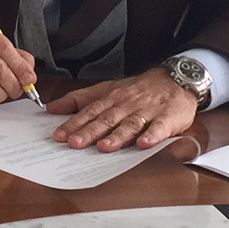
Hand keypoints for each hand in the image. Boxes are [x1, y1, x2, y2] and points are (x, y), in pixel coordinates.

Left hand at [47, 67, 197, 150]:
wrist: (175, 80)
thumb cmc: (138, 90)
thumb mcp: (107, 89)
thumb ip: (80, 99)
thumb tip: (53, 108)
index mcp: (112, 98)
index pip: (90, 111)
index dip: (74, 123)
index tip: (59, 135)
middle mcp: (127, 104)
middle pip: (107, 119)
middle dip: (90, 131)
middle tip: (75, 144)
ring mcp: (147, 111)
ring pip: (130, 124)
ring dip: (117, 136)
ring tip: (104, 147)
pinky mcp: (167, 118)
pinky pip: (159, 128)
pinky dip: (152, 136)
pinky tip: (144, 144)